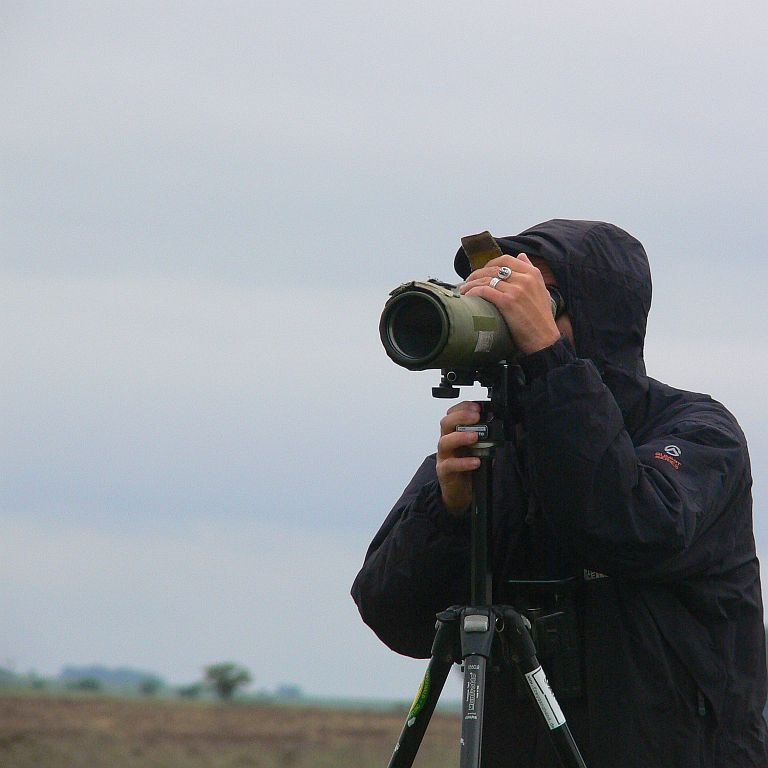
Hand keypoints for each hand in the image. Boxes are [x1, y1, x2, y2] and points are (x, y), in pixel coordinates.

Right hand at [436, 401, 481, 515]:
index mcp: (454, 433)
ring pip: (445, 441)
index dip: (462, 407)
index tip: (477, 406)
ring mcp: (444, 456)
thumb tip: (509, 430)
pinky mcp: (444, 471)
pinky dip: (463, 462)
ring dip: (460, 436)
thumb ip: (489, 440)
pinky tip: (475, 461)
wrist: (459, 492)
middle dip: (461, 416)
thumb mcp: (480, 450)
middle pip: (446, 423)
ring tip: (475, 436)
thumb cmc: (468, 468)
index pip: (453, 414)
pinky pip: (450, 465)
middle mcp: (447, 442)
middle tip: (476, 416)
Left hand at [459, 253, 560, 354]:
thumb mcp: (542, 290)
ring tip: (464, 290)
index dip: (490, 264)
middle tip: (468, 282)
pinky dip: (474, 291)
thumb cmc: (541, 319)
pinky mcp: (507, 301)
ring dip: (471, 284)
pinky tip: (468, 296)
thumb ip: (532, 272)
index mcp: (533, 274)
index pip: (506, 260)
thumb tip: (521, 256)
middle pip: (493, 268)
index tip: (482, 271)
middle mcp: (525, 279)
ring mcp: (516, 289)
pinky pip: (485, 290)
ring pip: (487, 279)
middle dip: (477, 274)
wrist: (544, 339)